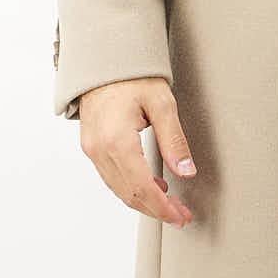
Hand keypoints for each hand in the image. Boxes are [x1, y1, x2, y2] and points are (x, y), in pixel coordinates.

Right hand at [77, 77, 196, 227]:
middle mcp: (99, 149)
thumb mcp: (162, 104)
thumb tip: (186, 171)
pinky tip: (152, 186)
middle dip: (156, 209)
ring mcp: (92, 149)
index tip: (180, 217)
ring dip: (144, 201)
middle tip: (181, 215)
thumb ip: (174, 140)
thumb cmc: (132, 76)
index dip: (162, 207)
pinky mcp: (91, 147)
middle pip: (129, 194)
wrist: (104, 60)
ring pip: (119, 189)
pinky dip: (132, 187)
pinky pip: (112, 177)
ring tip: (170, 205)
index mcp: (116, 140)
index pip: (142, 187)